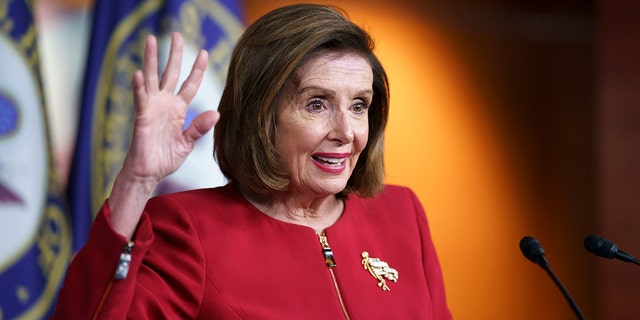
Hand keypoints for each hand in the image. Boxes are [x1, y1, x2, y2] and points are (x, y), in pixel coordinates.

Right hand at [108, 32, 218, 238]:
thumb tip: (216, 113)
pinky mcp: (142, 117)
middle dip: (174, 54)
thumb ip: (200, 128)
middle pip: (171, 73)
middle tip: (176, 34)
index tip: (205, 52)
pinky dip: (139, 87)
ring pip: (152, 78)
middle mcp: (165, 104)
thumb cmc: (166, 158)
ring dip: (151, 59)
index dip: (197, 69)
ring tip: (150, 39)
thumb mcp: (188, 143)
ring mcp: (152, 108)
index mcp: (179, 109)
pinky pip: (140, 99)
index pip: (190, 84)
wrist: (150, 173)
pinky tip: (138, 73)